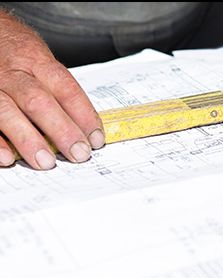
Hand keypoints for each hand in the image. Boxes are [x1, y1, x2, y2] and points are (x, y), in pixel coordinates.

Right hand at [0, 12, 102, 169]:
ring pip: (7, 112)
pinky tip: (8, 158)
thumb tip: (86, 126)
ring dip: (28, 139)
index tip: (97, 138)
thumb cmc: (15, 52)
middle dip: (61, 130)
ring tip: (46, 162)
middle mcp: (10, 72)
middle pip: (38, 101)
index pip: (64, 88)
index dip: (83, 115)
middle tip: (79, 153)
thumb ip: (57, 88)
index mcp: (35, 59)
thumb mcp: (39, 59)